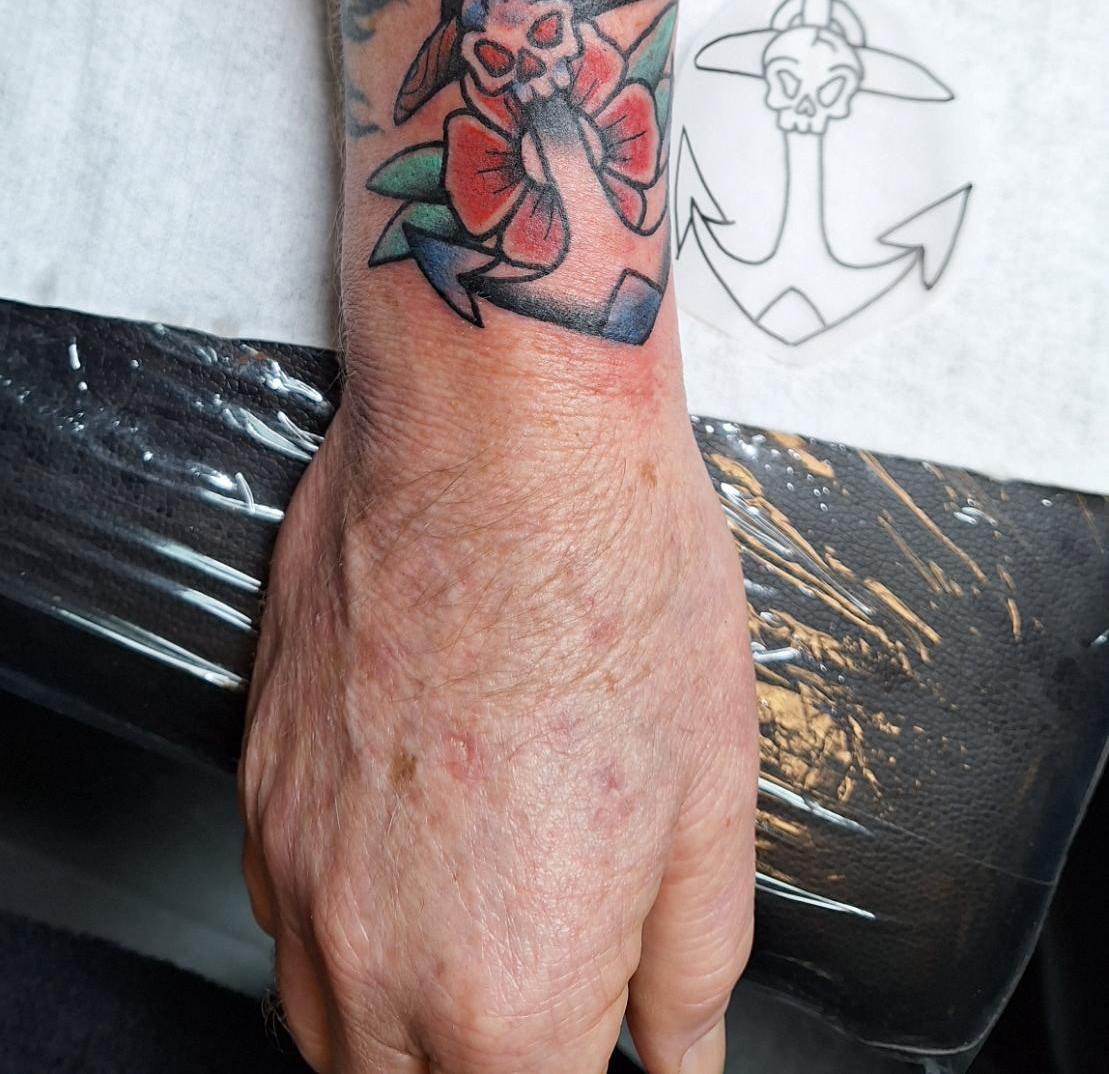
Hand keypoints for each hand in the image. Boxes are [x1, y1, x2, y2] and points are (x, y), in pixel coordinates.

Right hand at [239, 378, 755, 1073]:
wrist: (495, 428)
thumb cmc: (607, 575)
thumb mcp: (714, 794)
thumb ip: (695, 963)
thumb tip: (683, 1045)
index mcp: (507, 990)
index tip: (599, 1035)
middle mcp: (376, 955)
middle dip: (488, 1064)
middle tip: (552, 989)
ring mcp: (297, 868)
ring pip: (328, 1029)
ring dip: (406, 1025)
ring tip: (486, 939)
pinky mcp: (257, 781)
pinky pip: (281, 915)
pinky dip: (343, 926)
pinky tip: (414, 853)